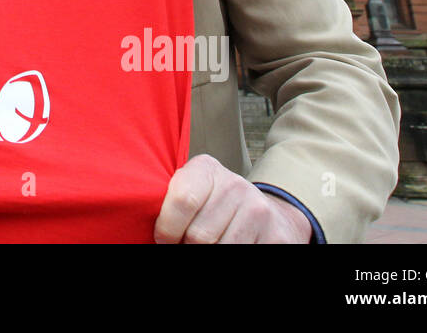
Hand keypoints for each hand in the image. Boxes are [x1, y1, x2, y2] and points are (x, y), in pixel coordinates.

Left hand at [154, 154, 311, 242]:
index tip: (163, 239)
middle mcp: (235, 185)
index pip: (182, 200)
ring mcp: (258, 210)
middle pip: (198, 235)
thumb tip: (150, 229)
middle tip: (186, 244)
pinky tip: (227, 246)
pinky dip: (229, 257)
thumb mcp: (193, 191)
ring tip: (207, 245)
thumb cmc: (214, 204)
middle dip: (186, 246)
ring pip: (220, 249)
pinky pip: (242, 255)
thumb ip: (173, 202)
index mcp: (206, 169)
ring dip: (207, 254)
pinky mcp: (276, 236)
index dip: (167, 229)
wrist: (265, 212)